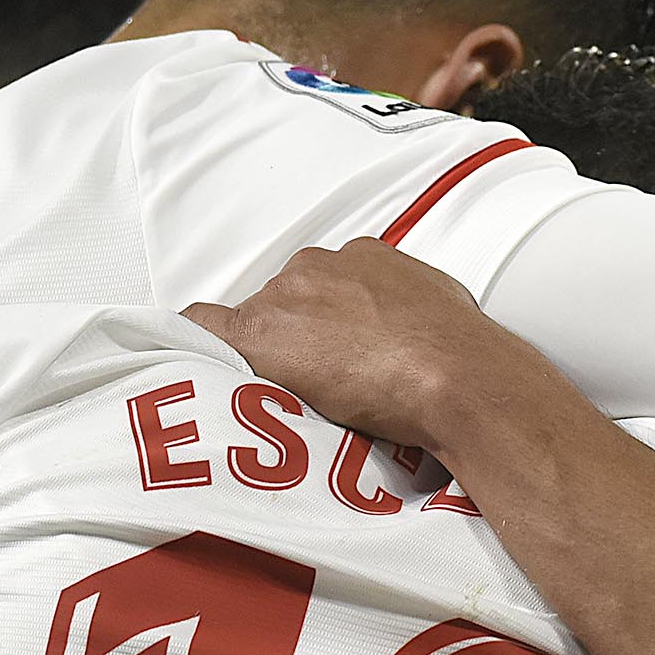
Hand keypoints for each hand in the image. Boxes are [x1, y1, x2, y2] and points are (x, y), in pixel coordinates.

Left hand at [183, 239, 564, 453]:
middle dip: (293, 336)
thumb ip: (410, 309)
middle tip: (316, 381)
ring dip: (267, 353)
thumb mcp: (442, 309)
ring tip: (290, 397)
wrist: (454, 373)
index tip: (330, 346)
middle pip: (283, 300)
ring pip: (253, 321)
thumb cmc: (459, 350)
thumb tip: (411, 329)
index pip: (321, 282)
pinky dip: (195, 344)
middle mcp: (319, 267)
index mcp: (364, 257)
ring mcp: (287, 298)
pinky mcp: (260, 333)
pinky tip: (195, 366)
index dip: (321, 319)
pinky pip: (203, 327)